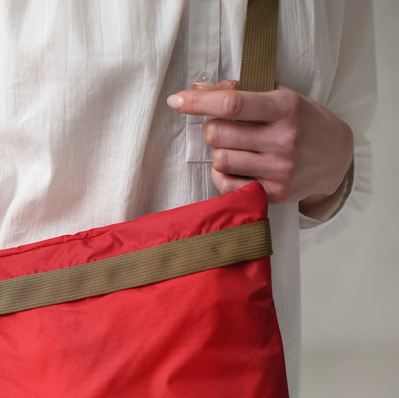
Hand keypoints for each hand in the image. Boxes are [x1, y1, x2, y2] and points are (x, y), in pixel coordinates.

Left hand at [167, 80, 352, 212]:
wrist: (336, 158)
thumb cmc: (303, 122)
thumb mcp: (282, 96)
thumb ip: (242, 90)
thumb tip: (199, 88)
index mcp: (285, 108)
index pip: (232, 103)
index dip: (199, 102)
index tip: (177, 100)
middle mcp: (283, 140)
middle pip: (219, 134)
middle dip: (210, 128)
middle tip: (219, 127)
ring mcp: (279, 170)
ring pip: (221, 161)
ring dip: (219, 152)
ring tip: (234, 148)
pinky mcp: (274, 194)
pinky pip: (228, 186)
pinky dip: (223, 175)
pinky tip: (235, 167)